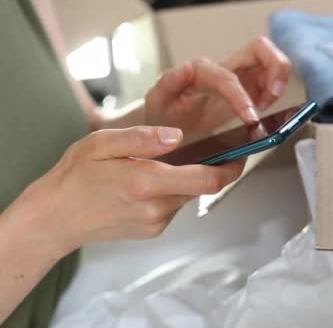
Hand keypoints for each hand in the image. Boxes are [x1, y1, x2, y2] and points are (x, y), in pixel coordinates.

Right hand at [8, 126, 243, 252]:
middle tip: (204, 149)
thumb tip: (177, 136)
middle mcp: (156, 208)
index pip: (209, 180)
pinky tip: (146, 184)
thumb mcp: (101, 143)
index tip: (243, 152)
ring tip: (159, 165)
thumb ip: (142, 138)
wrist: (54, 219)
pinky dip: (169, 193)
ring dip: (184, 180)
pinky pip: (172, 207)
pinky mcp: (152, 231)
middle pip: (201, 187)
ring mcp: (155, 223)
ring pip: (186, 196)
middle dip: (208, 168)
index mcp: (147, 182)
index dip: (232, 167)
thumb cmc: (75, 177)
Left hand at [145, 36, 290, 141]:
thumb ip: (168, 83)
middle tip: (274, 94)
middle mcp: (224, 69)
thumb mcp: (157, 101)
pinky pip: (271, 83)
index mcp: (202, 72)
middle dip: (275, 67)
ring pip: (271, 62)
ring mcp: (240, 78)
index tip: (250, 117)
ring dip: (278, 81)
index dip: (242, 96)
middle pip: (260, 48)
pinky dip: (276, 93)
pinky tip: (265, 110)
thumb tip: (186, 68)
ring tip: (268, 105)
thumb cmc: (165, 113)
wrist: (168, 126)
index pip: (229, 77)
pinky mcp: (249, 90)